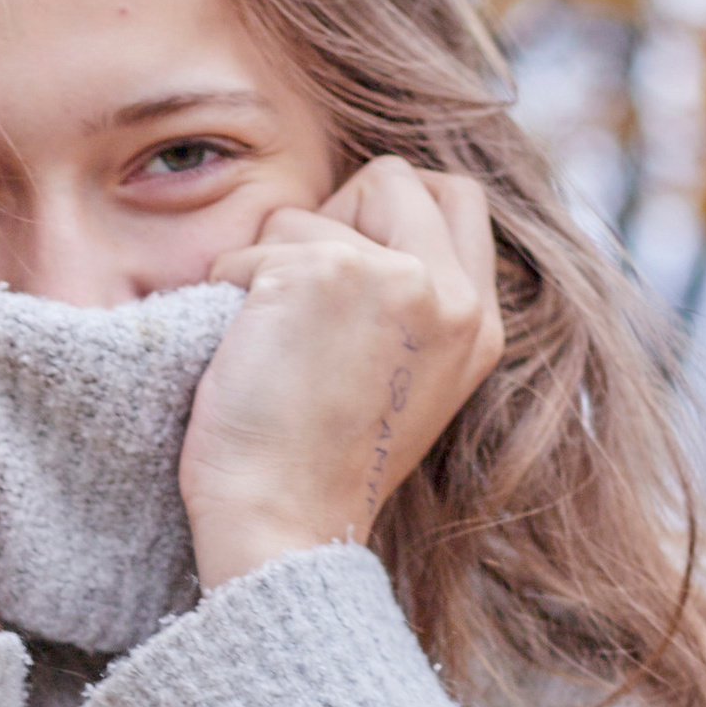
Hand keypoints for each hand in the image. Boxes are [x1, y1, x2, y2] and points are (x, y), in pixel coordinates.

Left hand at [180, 159, 501, 591]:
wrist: (284, 530)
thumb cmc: (318, 467)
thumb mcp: (406, 380)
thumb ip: (411, 302)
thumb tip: (359, 222)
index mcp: (480, 324)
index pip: (455, 196)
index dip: (391, 211)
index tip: (348, 272)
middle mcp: (452, 296)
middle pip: (391, 177)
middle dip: (332, 219)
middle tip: (305, 304)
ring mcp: (393, 278)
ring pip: (304, 212)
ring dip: (266, 269)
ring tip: (274, 353)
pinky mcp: (324, 273)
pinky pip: (247, 249)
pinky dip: (225, 295)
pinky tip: (243, 361)